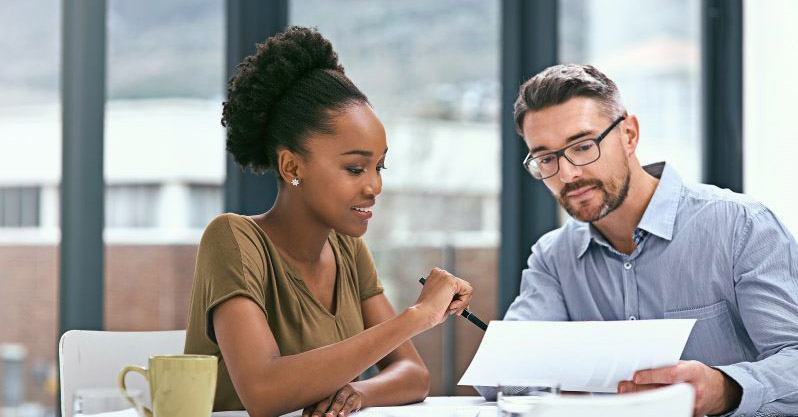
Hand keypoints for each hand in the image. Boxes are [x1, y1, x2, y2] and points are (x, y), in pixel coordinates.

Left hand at [302, 384, 362, 416]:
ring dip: (333, 410)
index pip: (315, 400)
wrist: (357, 393)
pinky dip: (345, 410)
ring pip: (338, 401)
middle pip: (325, 399)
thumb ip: (320, 407)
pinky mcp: (355, 396)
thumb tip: (309, 416)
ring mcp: (345, 391)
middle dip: (320, 410)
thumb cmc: (338, 399)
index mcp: (325, 389)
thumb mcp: (329, 401)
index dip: (309, 409)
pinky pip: (350, 403)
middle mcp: (334, 388)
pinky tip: (341, 415)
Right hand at [413, 268, 472, 328]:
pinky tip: (451, 306)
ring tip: (451, 309)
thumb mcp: (442, 301)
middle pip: (462, 285)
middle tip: (457, 312)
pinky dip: (463, 302)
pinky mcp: (451, 280)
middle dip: (462, 300)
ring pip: (466, 288)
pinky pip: (468, 291)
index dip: (457, 297)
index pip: (454, 285)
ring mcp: (445, 275)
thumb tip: (466, 299)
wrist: (423, 314)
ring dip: (462, 302)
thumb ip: (452, 297)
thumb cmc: (429, 312)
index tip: (454, 308)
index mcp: (435, 277)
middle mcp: (440, 273)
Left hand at [617, 360, 741, 416]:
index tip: (636, 376)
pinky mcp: (690, 414)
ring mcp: (692, 405)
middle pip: (663, 391)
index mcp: (693, 372)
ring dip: (643, 400)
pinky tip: (642, 404)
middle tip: (624, 386)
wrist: (718, 390)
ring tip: (628, 395)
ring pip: (664, 404)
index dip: (653, 376)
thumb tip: (641, 366)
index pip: (672, 374)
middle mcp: (693, 389)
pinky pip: (669, 411)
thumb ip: (668, 366)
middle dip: (641, 390)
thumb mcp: (687, 365)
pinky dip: (654, 408)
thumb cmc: (697, 374)